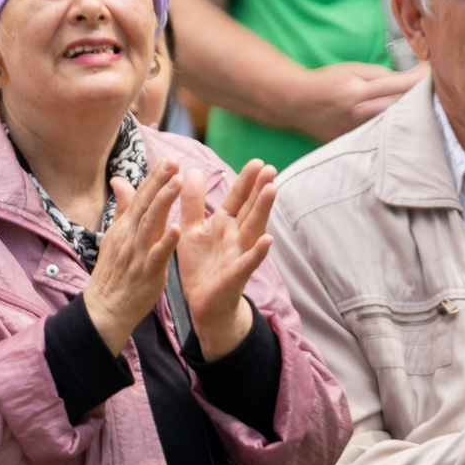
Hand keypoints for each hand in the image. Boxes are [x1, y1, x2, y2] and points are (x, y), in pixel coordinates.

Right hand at [79, 158, 183, 352]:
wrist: (105, 309)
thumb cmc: (114, 273)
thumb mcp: (115, 237)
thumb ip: (122, 209)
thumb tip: (119, 181)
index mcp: (124, 227)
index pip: (139, 197)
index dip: (154, 178)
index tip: (168, 160)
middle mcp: (129, 236)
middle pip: (145, 204)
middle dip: (159, 182)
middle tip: (173, 162)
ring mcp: (137, 254)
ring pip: (151, 223)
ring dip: (164, 202)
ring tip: (177, 183)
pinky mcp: (146, 273)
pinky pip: (157, 255)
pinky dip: (166, 241)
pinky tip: (178, 228)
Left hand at [174, 160, 275, 358]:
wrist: (201, 302)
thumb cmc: (200, 264)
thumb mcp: (191, 228)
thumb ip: (193, 202)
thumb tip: (194, 170)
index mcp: (224, 223)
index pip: (238, 198)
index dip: (246, 181)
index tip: (257, 161)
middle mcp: (236, 236)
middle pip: (250, 208)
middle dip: (259, 189)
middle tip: (270, 168)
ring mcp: (238, 254)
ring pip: (253, 229)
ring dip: (263, 210)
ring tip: (272, 189)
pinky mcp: (236, 274)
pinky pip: (249, 261)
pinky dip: (258, 251)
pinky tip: (268, 239)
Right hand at [292, 61, 424, 142]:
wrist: (298, 103)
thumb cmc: (327, 82)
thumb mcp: (353, 70)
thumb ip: (382, 76)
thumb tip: (411, 80)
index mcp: (360, 93)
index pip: (398, 86)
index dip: (420, 81)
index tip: (436, 76)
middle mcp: (360, 115)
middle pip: (401, 110)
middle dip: (422, 101)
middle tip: (439, 96)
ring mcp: (358, 132)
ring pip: (395, 128)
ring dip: (413, 119)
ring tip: (428, 113)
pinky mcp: (355, 143)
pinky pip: (382, 138)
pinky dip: (395, 132)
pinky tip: (406, 129)